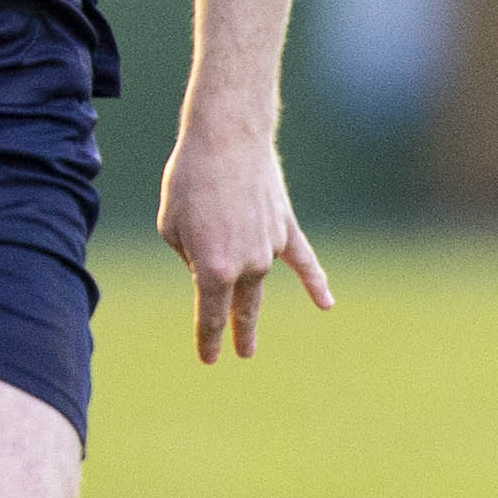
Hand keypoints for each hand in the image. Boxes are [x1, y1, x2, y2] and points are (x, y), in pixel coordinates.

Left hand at [157, 119, 332, 362]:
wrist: (227, 138)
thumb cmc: (190, 180)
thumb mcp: (171, 226)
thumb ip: (191, 256)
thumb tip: (209, 265)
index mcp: (212, 269)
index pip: (210, 316)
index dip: (208, 339)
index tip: (209, 359)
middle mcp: (246, 265)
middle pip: (241, 309)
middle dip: (238, 333)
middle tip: (240, 354)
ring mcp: (270, 248)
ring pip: (260, 282)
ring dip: (252, 303)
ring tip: (249, 331)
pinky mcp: (285, 227)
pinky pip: (303, 261)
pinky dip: (315, 283)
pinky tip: (325, 303)